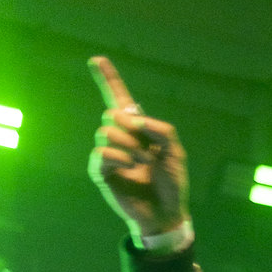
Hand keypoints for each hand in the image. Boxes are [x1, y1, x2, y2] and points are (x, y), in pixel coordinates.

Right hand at [87, 55, 188, 236]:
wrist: (166, 212)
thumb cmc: (171, 183)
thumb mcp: (175, 151)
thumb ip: (161, 129)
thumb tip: (135, 120)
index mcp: (138, 129)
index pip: (119, 98)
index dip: (108, 79)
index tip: (96, 59)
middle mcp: (120, 137)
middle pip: (111, 113)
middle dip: (131, 127)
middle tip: (147, 148)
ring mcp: (108, 154)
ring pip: (105, 131)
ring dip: (128, 145)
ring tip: (141, 162)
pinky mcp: (101, 171)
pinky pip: (101, 152)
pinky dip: (119, 158)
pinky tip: (130, 168)